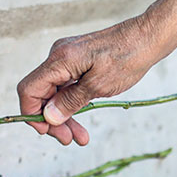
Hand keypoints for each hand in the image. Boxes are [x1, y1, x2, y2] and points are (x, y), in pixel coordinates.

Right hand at [16, 14, 164, 144]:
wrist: (147, 37)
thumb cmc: (127, 57)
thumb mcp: (99, 85)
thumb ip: (71, 101)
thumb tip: (49, 117)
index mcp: (59, 60)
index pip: (29, 90)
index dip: (32, 113)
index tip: (47, 131)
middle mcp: (58, 56)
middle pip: (41, 94)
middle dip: (53, 119)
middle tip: (68, 140)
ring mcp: (66, 58)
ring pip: (55, 93)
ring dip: (65, 115)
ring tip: (80, 137)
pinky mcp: (76, 62)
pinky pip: (66, 86)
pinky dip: (72, 103)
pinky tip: (82, 118)